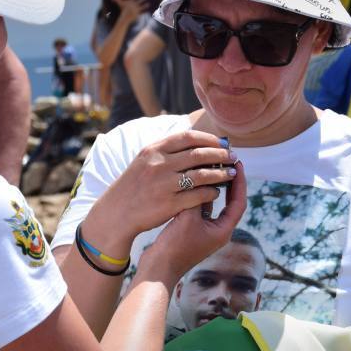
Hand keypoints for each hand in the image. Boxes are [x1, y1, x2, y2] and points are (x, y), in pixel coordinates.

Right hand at [83, 131, 237, 253]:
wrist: (117, 212)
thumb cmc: (134, 185)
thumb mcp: (145, 160)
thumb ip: (166, 149)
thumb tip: (196, 140)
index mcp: (153, 150)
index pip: (188, 137)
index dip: (209, 138)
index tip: (222, 142)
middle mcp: (159, 164)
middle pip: (199, 154)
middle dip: (221, 154)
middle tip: (233, 156)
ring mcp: (165, 184)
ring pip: (203, 175)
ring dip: (221, 173)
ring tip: (232, 173)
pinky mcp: (170, 204)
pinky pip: (199, 195)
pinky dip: (212, 192)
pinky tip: (218, 192)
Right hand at [118, 0, 150, 21]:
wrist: (124, 18)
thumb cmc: (122, 10)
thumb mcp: (120, 4)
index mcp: (130, 3)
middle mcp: (133, 6)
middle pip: (138, 1)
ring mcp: (136, 10)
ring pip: (141, 6)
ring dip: (145, 5)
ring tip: (148, 3)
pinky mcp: (138, 14)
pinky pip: (142, 11)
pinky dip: (145, 10)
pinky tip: (148, 9)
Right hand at [147, 160, 246, 279]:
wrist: (158, 268)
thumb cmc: (175, 246)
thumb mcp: (188, 217)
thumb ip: (197, 196)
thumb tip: (205, 176)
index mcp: (224, 231)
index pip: (239, 202)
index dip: (240, 182)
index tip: (237, 164)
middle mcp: (219, 232)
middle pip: (230, 202)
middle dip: (229, 183)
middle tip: (227, 163)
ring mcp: (206, 232)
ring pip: (215, 205)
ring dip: (214, 188)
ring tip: (211, 168)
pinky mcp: (194, 232)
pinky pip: (202, 210)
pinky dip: (200, 196)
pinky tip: (194, 182)